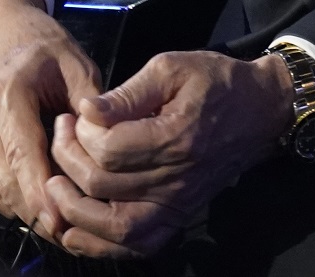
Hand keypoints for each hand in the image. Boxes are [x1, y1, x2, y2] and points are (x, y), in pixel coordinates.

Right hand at [0, 0, 100, 240]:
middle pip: (8, 185)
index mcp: (7, 97)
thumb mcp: (76, 63)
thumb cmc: (40, 46)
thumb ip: (92, 106)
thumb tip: (110, 147)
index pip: (23, 158)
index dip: (42, 195)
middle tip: (79, 225)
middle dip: (42, 212)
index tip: (63, 221)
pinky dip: (19, 199)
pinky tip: (48, 195)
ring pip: (0, 194)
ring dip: (32, 209)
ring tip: (70, 210)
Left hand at [46, 50, 294, 257]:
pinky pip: (135, 246)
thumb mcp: (172, 67)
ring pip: (112, 226)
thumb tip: (86, 111)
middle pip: (102, 184)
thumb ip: (127, 91)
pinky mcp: (178, 217)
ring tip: (54, 186)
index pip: (108, 149)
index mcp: (175, 137)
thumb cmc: (216, 83)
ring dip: (72, 210)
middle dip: (66, 160)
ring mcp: (178, 204)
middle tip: (61, 135)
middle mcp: (176, 179)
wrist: (260, 110)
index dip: (80, 132)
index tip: (78, 114)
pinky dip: (100, 244)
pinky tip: (75, 229)